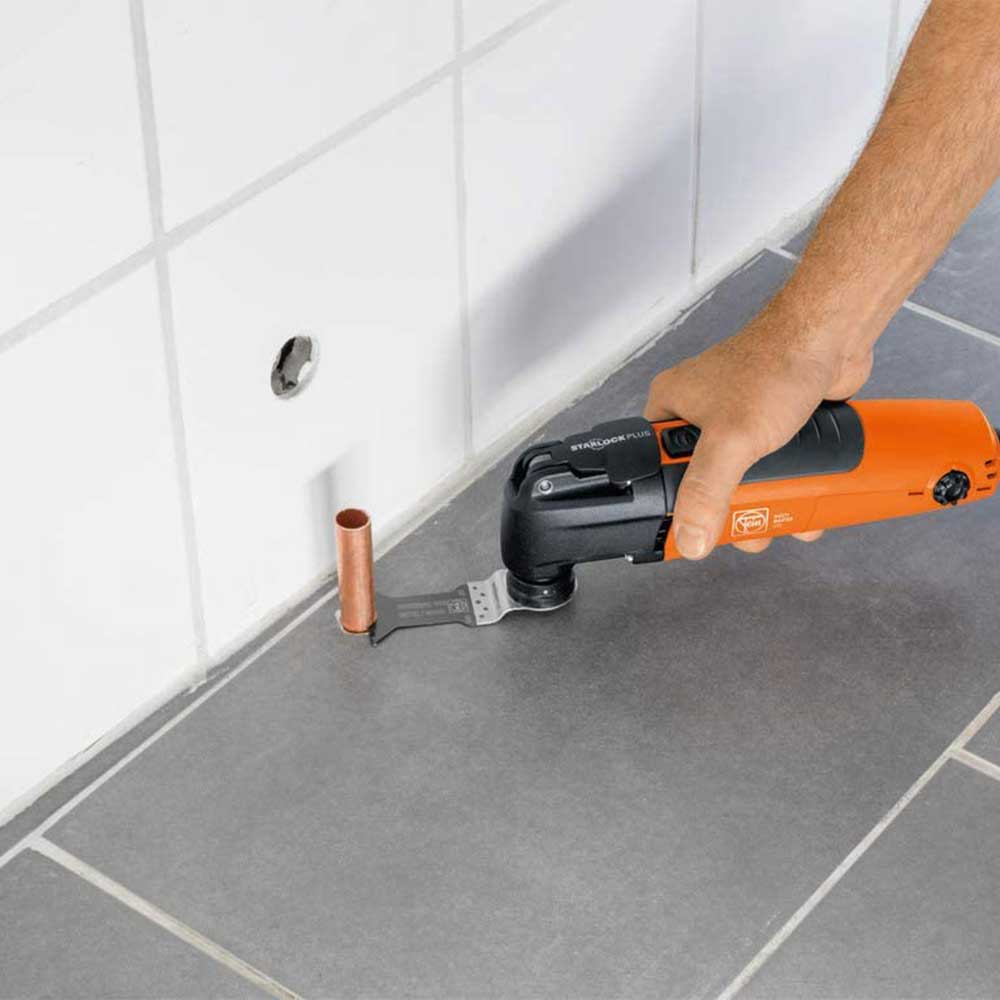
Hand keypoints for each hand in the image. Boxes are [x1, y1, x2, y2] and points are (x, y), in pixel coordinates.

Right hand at [643, 305, 871, 558]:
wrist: (832, 336)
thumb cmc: (776, 364)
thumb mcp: (732, 439)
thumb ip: (707, 491)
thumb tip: (689, 537)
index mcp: (670, 407)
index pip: (653, 468)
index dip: (671, 503)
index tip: (691, 528)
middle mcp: (698, 412)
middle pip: (700, 480)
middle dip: (728, 513)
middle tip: (745, 532)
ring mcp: (735, 418)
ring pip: (739, 477)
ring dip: (762, 506)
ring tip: (780, 524)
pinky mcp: (770, 423)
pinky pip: (770, 467)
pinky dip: (786, 487)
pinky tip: (803, 503)